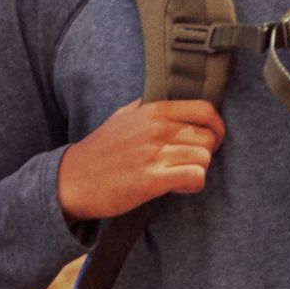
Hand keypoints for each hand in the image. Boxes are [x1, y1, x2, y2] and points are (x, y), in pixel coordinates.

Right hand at [55, 98, 223, 221]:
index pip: (204, 109)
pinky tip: (178, 186)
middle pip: (208, 136)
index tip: (212, 139)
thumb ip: (149, 107)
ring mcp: (154, 153)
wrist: (73, 179)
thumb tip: (173, 102)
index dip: (216, 126)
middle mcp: (156, 128)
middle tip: (191, 161)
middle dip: (206, 152)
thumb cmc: (100, 149)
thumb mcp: (123, 116)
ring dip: (197, 170)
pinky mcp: (151, 179)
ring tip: (180, 175)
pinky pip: (194, 176)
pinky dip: (193, 184)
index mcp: (153, 110)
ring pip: (204, 158)